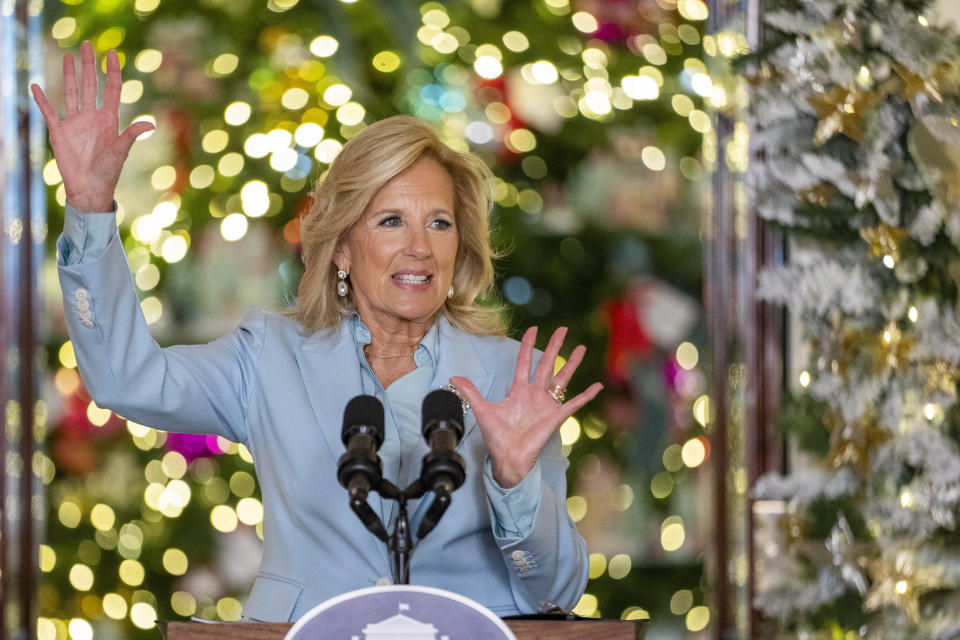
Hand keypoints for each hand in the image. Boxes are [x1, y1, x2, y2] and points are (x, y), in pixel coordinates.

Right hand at [30, 41, 153, 212]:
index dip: (112, 71)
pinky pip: (48, 111)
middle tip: (88, 44)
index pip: (112, 89)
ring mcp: (75, 122)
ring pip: (72, 92)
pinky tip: (35, 86)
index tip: (112, 53)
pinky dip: (41, 100)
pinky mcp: (59, 131)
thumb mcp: (121, 151)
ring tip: (70, 56)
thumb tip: (150, 124)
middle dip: (90, 65)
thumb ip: (132, 135)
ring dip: (70, 75)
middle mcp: (92, 117)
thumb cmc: (108, 171)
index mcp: (109, 119)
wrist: (90, 188)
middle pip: (91, 85)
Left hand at [450, 327, 602, 487]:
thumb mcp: (482, 410)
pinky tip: (596, 386)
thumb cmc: (497, 438)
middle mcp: (535, 394)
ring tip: (581, 347)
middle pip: (547, 364)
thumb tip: (453, 377)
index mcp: (519, 391)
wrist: (508, 459)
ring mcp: (547, 405)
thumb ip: (471, 392)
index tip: (533, 329)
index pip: (524, 362)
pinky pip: (573, 403)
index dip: (528, 345)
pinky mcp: (555, 417)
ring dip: (572, 363)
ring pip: (562, 378)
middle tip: (563, 328)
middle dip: (554, 346)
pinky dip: (585, 396)